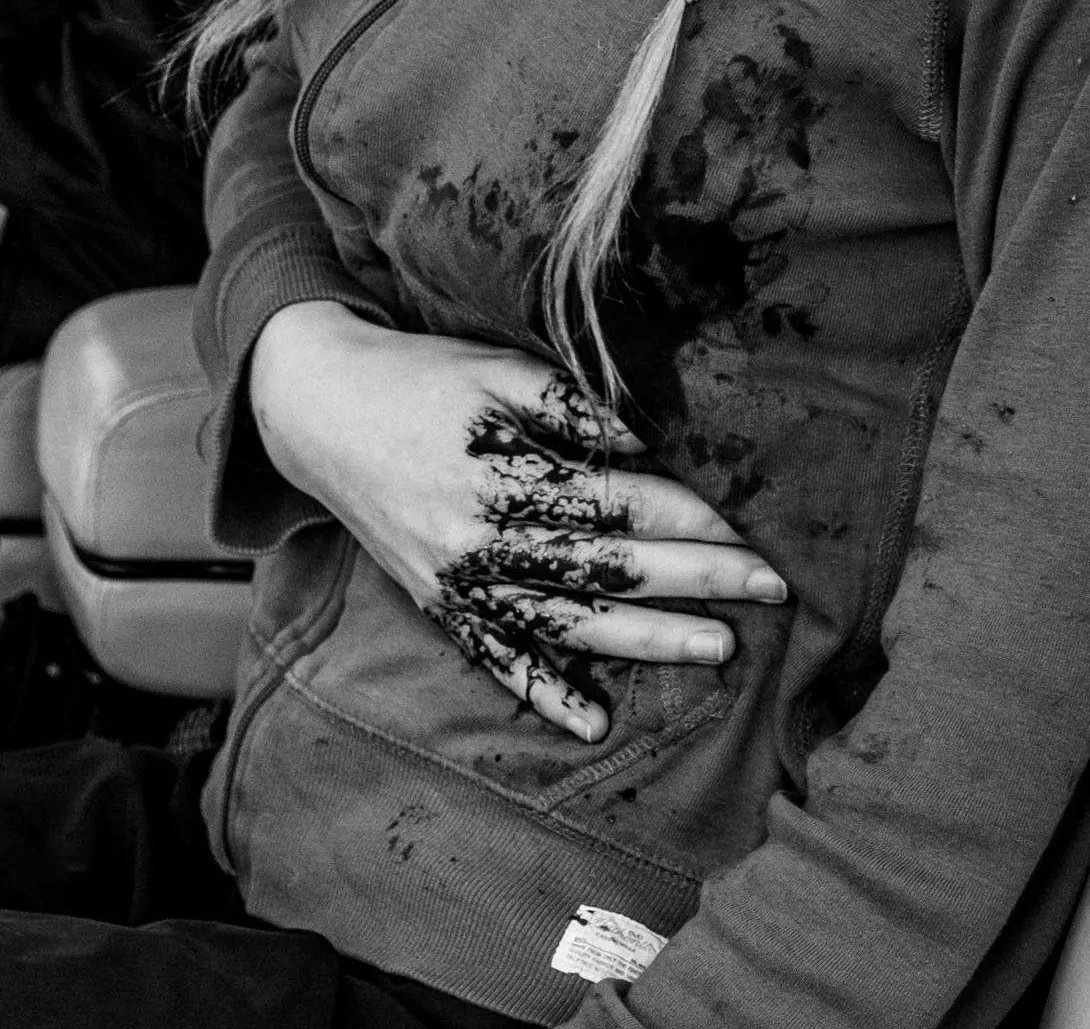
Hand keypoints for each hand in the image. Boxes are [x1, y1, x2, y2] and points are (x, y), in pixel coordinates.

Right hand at [247, 302, 786, 743]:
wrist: (318, 412)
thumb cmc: (422, 377)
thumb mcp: (492, 366)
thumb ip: (566, 404)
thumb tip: (643, 441)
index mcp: (495, 470)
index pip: (612, 501)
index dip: (685, 516)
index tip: (747, 529)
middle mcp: (477, 536)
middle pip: (605, 566)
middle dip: (695, 579)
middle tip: (771, 589)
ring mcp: (456, 580)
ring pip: (565, 622)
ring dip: (647, 640)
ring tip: (721, 650)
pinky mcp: (438, 606)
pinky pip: (495, 660)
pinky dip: (544, 693)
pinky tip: (594, 724)